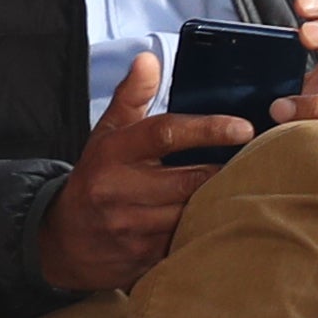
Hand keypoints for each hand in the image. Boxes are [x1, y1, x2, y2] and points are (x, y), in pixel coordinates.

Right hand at [33, 51, 246, 293]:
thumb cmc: (94, 180)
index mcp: (112, 154)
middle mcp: (119, 191)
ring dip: (220, 201)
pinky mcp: (143, 258)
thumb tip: (149, 59)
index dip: (208, 128)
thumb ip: (131, 97)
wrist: (62, 242)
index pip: (165, 133)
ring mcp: (131, 228)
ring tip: (243, 187)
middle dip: (224, 170)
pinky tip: (220, 218)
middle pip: (189, 178)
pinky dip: (206, 228)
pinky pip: (187, 241)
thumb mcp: (105, 135)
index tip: (243, 127)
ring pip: (192, 213)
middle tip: (254, 161)